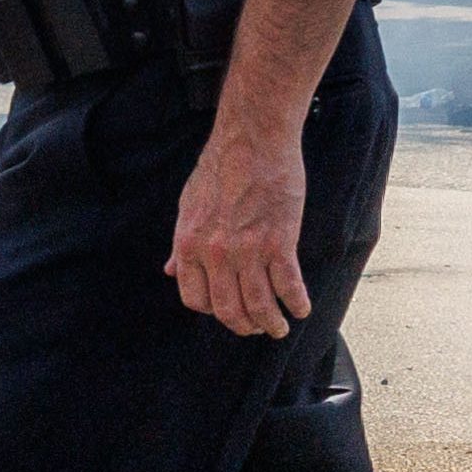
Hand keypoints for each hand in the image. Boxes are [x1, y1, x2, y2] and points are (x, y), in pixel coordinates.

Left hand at [167, 121, 311, 337]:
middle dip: (243, 326)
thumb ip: (180, 243)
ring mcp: (247, 250)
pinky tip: (301, 309)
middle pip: (227, 309)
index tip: (226, 311)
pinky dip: (296, 303)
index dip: (211, 311)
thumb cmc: (219, 168)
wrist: (252, 141)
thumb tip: (171, 270)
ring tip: (279, 329)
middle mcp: (215, 254)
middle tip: (256, 329)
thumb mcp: (187, 206)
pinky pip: (288, 285)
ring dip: (271, 323)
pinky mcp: (280, 242)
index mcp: (188, 245)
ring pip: (258, 304)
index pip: (194, 298)